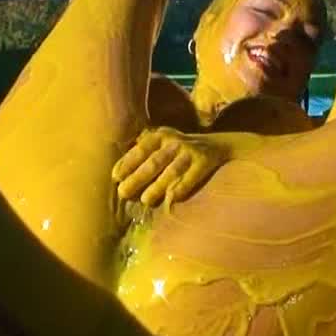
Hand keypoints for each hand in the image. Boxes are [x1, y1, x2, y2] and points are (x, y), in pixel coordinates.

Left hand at [111, 127, 229, 206]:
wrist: (220, 145)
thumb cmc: (181, 150)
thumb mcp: (163, 144)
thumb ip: (145, 154)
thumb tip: (118, 174)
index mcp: (161, 136)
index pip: (141, 149)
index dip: (127, 162)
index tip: (116, 177)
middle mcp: (175, 141)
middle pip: (154, 161)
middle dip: (138, 178)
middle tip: (123, 192)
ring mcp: (191, 151)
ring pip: (172, 170)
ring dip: (158, 186)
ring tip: (145, 200)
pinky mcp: (205, 161)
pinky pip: (192, 176)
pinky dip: (182, 186)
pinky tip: (172, 198)